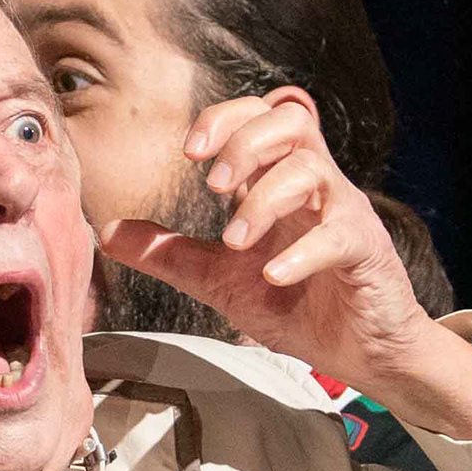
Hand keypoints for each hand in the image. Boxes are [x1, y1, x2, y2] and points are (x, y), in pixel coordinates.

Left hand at [101, 91, 471, 434]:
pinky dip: (301, 252)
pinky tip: (272, 274)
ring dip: (263, 201)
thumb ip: (169, 253)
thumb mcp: (220, 279)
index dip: (225, 119)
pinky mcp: (365, 251)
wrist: (360, 354)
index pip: (260, 116)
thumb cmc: (298, 306)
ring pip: (310, 170)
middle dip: (245, 142)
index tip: (189, 152)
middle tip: (210, 185)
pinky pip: (337, 234)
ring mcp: (343, 215)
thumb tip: (106, 232)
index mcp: (278, 182)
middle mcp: (314, 187)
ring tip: (234, 241)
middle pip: (292, 120)